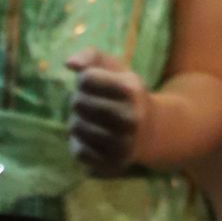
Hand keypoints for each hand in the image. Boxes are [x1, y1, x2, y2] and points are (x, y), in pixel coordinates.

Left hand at [67, 51, 151, 170]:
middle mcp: (130, 118)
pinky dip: (79, 142)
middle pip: (77, 102)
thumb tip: (68, 64)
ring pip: (74, 127)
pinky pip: (78, 151)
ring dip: (78, 121)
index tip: (94, 83)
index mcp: (131, 90)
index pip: (85, 79)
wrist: (152, 131)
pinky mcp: (113, 164)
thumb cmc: (126, 95)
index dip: (85, 79)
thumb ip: (91, 56)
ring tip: (91, 120)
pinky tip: (92, 138)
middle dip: (80, 100)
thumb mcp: (116, 69)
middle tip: (92, 103)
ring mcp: (123, 144)